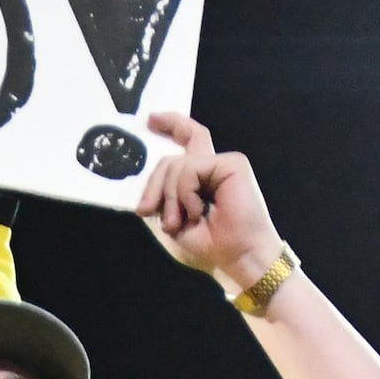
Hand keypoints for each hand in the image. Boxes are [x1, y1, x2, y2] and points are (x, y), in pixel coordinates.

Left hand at [132, 113, 286, 290]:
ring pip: (176, 164)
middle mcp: (212, 167)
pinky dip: (185, 192)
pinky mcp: (232, 163)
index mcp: (200, 179)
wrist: (236, 258)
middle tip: (146, 211)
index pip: (187, 142)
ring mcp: (222, 163)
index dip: (171, 126)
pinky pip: (190, 167)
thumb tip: (143, 189)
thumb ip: (157, 198)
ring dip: (169, 196)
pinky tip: (196, 211)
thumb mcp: (169, 221)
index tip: (151, 120)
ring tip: (176, 222)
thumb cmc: (207, 246)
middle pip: (171, 158)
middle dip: (153, 186)